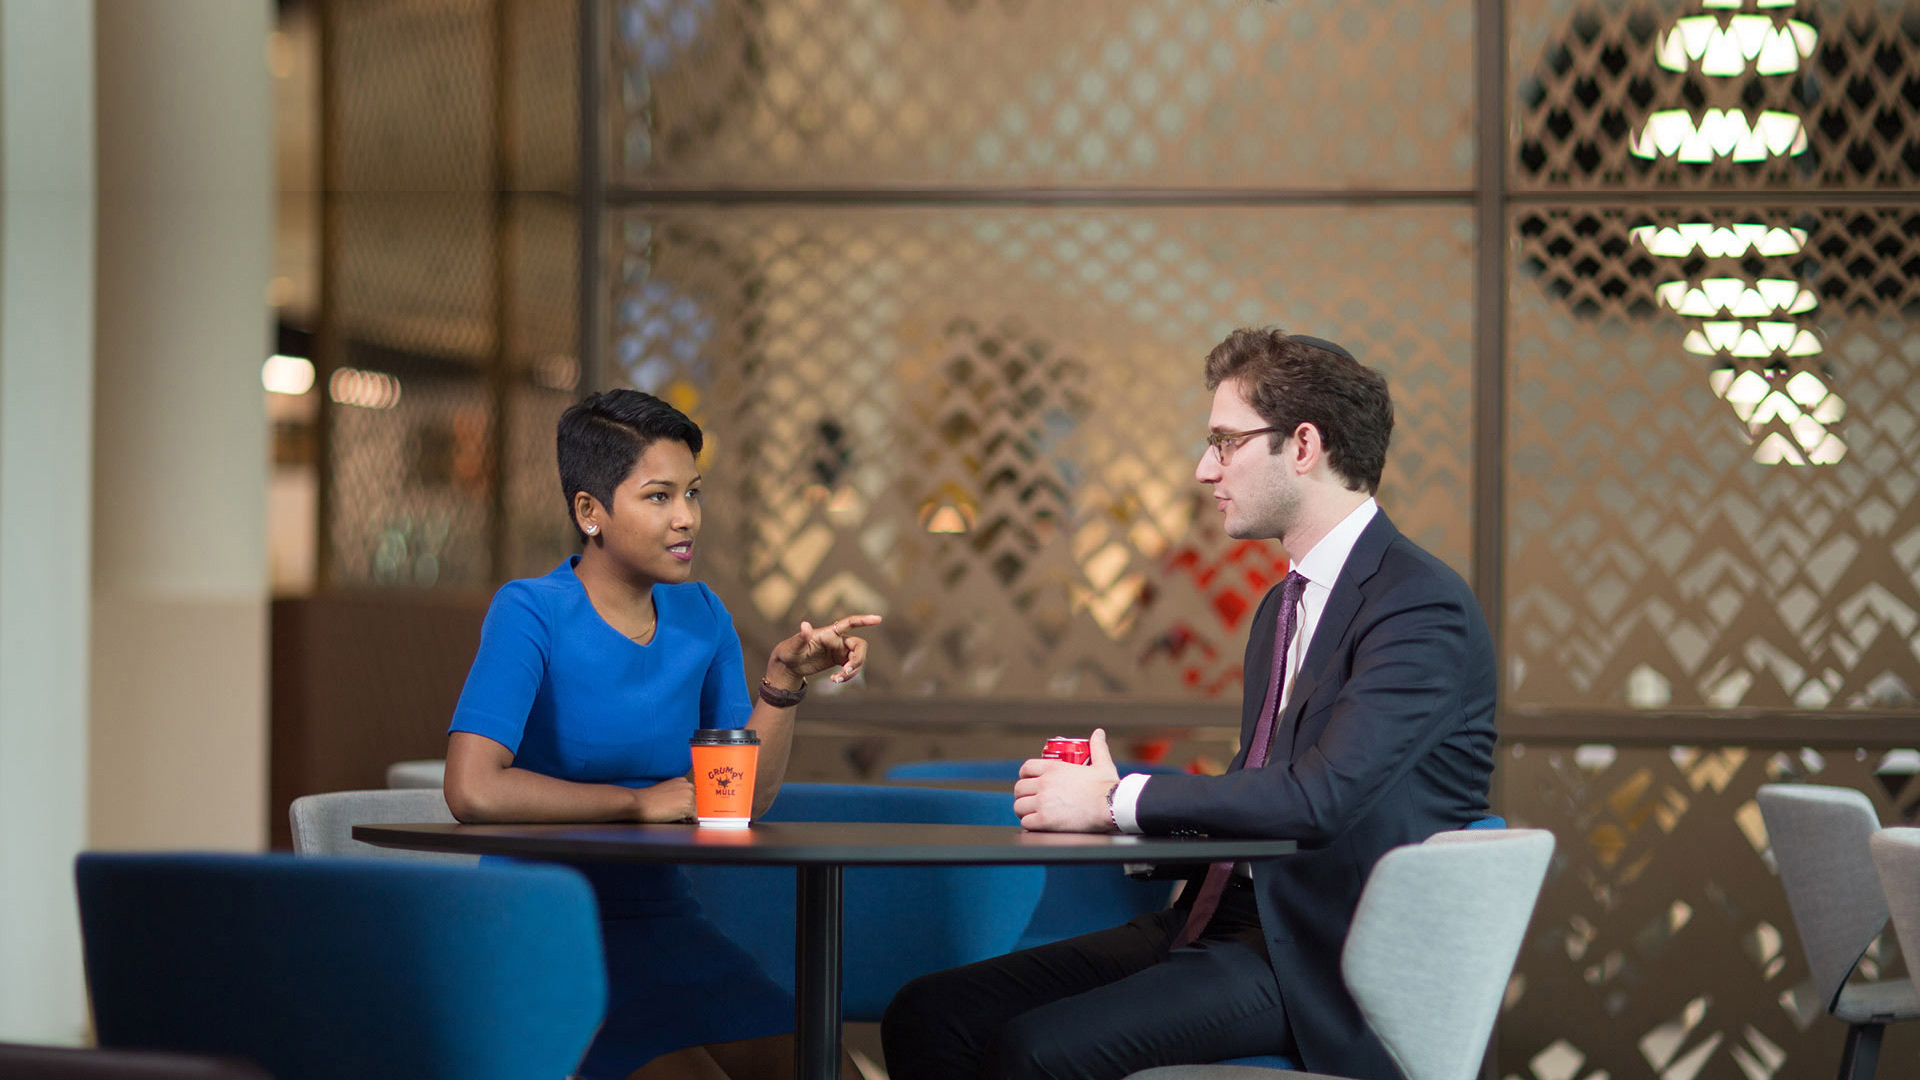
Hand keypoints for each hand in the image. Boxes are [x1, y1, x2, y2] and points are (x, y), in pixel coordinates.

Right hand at [633, 777, 694, 822]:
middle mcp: (689, 786)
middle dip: (686, 811)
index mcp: (683, 781)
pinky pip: (694, 819)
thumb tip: (683, 804)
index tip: (675, 807)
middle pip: (695, 805)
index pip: (692, 797)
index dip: (683, 806)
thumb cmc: (649, 799)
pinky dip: (685, 822)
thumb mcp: (666, 791)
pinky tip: (673, 816)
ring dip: (685, 816)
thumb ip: (678, 794)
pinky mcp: (688, 806)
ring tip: (670, 812)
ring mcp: (689, 796)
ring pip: (695, 812)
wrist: (640, 803)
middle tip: (671, 810)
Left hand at [768, 613, 882, 685]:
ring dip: (852, 671)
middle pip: (859, 646)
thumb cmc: (788, 652)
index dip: (864, 620)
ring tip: (836, 679)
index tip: (878, 619)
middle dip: (858, 660)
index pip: (850, 623)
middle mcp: (837, 640)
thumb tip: (805, 625)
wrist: (788, 665)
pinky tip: (836, 680)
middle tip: (846, 672)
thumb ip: (801, 637)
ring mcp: (839, 650)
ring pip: (857, 659)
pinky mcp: (838, 660)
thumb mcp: (793, 646)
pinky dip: (848, 675)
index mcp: (829, 632)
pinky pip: (851, 667)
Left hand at [1013, 728, 1120, 832]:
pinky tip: (1037, 824)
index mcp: (1054, 768)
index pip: (1026, 768)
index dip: (1024, 775)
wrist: (1111, 806)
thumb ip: (1098, 747)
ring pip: (1019, 806)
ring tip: (1032, 814)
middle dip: (1023, 795)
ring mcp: (1043, 802)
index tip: (1029, 781)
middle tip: (1031, 801)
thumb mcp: (1102, 763)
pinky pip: (1026, 822)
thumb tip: (1099, 733)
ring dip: (1024, 811)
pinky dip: (1029, 824)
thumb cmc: (1107, 787)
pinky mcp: (1045, 820)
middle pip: (1019, 788)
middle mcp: (1045, 783)